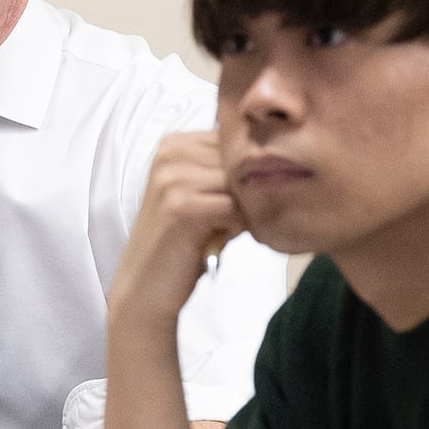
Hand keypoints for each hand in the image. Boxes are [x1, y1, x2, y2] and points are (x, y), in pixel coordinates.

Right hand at [110, 130, 242, 330]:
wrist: (144, 288)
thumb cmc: (181, 244)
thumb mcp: (203, 198)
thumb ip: (229, 174)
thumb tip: (283, 161)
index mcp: (174, 144)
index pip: (236, 139)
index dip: (251, 168)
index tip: (246, 197)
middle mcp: (171, 153)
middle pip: (241, 160)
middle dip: (251, 189)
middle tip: (239, 219)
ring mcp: (173, 178)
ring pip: (241, 184)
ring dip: (247, 210)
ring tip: (229, 231)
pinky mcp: (181, 207)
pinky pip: (235, 209)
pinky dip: (239, 227)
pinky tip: (223, 240)